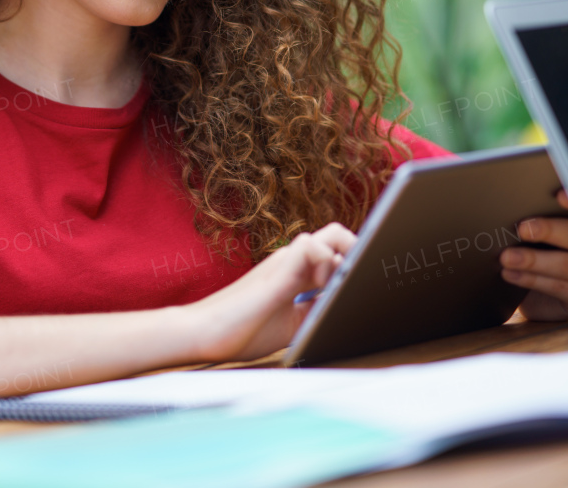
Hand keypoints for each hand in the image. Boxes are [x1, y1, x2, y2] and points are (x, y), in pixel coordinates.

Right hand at [185, 223, 355, 362]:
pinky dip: (328, 264)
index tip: (365, 282)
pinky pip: (312, 247)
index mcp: (297, 272)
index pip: (336, 249)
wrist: (202, 332)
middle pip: (339, 235)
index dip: (356, 260)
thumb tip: (348, 306)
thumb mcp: (293, 322)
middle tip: (359, 284)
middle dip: (360, 255)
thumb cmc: (242, 329)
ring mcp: (285, 262)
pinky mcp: (277, 271)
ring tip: (338, 290)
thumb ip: (316, 308)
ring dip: (347, 257)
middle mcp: (293, 260)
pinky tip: (323, 289)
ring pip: (332, 235)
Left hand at [500, 190, 567, 320]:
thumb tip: (519, 199)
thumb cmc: (540, 250)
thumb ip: (542, 213)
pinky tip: (510, 274)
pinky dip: (532, 280)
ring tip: (507, 257)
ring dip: (534, 261)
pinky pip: (559, 287)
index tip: (559, 196)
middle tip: (522, 228)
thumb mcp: (543, 230)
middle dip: (550, 231)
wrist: (540, 293)